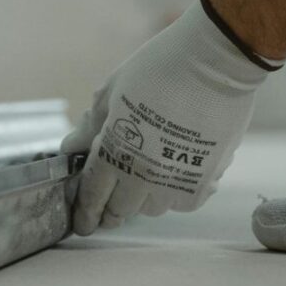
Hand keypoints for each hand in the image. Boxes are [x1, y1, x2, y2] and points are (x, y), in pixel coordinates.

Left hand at [62, 0, 278, 234]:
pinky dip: (175, 193)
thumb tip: (70, 149)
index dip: (85, 212)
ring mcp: (175, 181)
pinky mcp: (205, 181)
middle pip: (120, 210)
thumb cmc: (159, 68)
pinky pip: (183, 202)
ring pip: (152, 208)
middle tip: (109, 205)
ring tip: (145, 179)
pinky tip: (174, 173)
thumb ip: (90, 127)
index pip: (93, 194)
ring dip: (143, 199)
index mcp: (114, 150)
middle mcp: (142, 174)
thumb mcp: (112, 92)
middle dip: (110, 210)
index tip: (83, 223)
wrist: (215, 63)